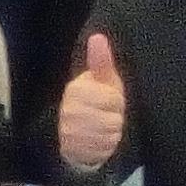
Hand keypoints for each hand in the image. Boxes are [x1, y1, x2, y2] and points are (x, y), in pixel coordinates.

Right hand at [56, 32, 126, 172]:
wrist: (74, 134)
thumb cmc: (95, 102)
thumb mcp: (102, 81)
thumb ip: (100, 61)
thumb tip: (97, 36)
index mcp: (76, 89)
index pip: (111, 98)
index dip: (116, 102)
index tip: (110, 101)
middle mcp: (69, 109)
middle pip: (112, 119)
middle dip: (114, 119)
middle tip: (107, 116)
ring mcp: (69, 130)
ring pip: (108, 134)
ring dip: (111, 134)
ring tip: (103, 129)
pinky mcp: (72, 149)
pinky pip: (101, 149)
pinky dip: (105, 147)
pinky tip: (99, 141)